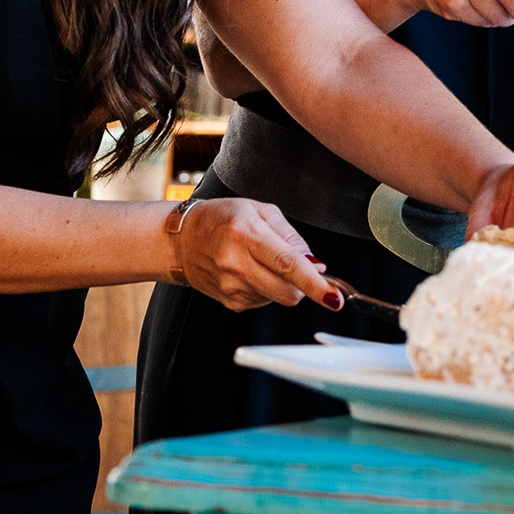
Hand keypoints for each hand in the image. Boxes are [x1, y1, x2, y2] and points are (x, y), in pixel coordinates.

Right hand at [172, 199, 336, 312]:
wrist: (180, 240)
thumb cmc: (220, 219)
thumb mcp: (259, 211)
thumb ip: (291, 237)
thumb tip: (315, 265)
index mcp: (247, 234)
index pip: (287, 264)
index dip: (314, 283)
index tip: (333, 297)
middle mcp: (237, 264)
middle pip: (287, 291)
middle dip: (303, 286)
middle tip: (300, 268)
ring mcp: (231, 287)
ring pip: (278, 298)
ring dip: (281, 284)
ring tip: (260, 260)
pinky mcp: (230, 302)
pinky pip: (264, 302)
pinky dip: (266, 289)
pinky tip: (250, 271)